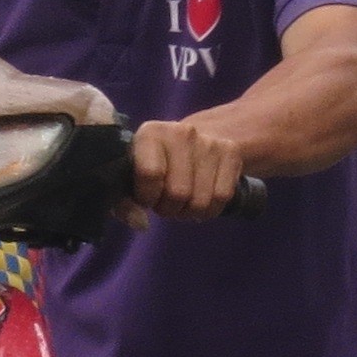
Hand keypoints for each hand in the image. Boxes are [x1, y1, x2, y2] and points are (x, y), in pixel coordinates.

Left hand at [132, 116, 249, 221]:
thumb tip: (140, 224)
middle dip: (170, 208)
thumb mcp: (132, 177)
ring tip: (183, 201)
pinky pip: (222, 198)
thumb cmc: (156, 163)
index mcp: (151, 134)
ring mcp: (209, 141)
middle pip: (178, 193)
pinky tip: (201, 199)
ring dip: (190, 211)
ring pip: (200, 201)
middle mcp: (182, 132)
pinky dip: (210, 209)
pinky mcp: (231, 152)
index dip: (148, 197)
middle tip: (167, 202)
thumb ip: (125, 203)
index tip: (148, 199)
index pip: (150, 174)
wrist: (195, 140)